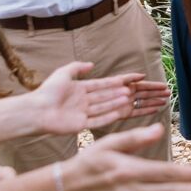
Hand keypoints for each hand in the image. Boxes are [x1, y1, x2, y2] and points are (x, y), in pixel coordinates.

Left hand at [28, 63, 169, 135]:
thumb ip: (78, 68)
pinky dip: (115, 113)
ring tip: (146, 100)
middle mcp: (91, 101)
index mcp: (86, 89)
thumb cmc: (46, 92)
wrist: (33, 111)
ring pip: (115, 107)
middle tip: (156, 92)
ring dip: (131, 103)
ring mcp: (89, 113)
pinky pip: (103, 119)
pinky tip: (128, 108)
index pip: (112, 83)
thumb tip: (92, 64)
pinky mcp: (84, 126)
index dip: (128, 80)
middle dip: (138, 94)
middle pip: (119, 95)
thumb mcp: (63, 74)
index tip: (143, 77)